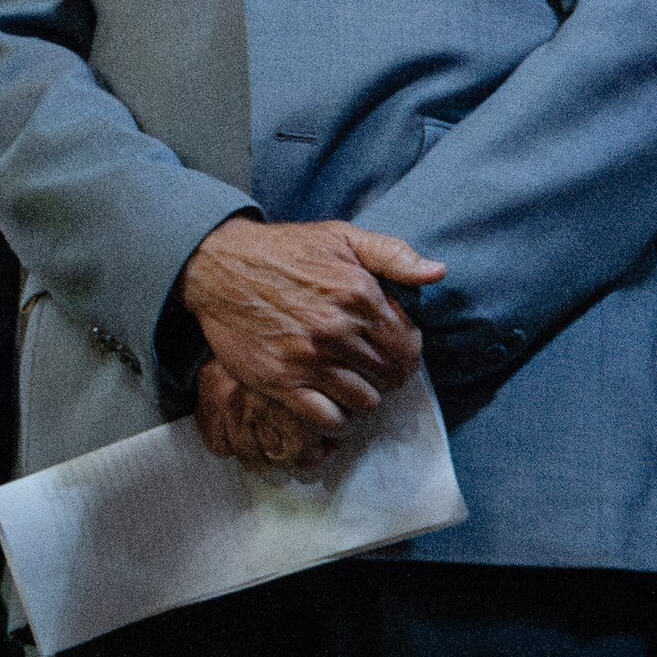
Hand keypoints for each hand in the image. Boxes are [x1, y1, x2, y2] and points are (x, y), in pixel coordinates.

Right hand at [180, 218, 442, 455]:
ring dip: (362, 396)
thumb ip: (393, 254)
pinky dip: (335, 418)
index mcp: (359, 294)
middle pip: (390, 376)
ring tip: (348, 383)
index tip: (389, 351)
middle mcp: (338, 330)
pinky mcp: (281, 380)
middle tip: (369, 369)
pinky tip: (328, 401)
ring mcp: (309, 359)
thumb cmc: (283, 251)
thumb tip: (438, 272)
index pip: (408, 346)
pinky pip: (328, 418)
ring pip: (365, 401)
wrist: (217, 265)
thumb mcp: (341, 237)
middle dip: (386, 376)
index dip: (405, 353)